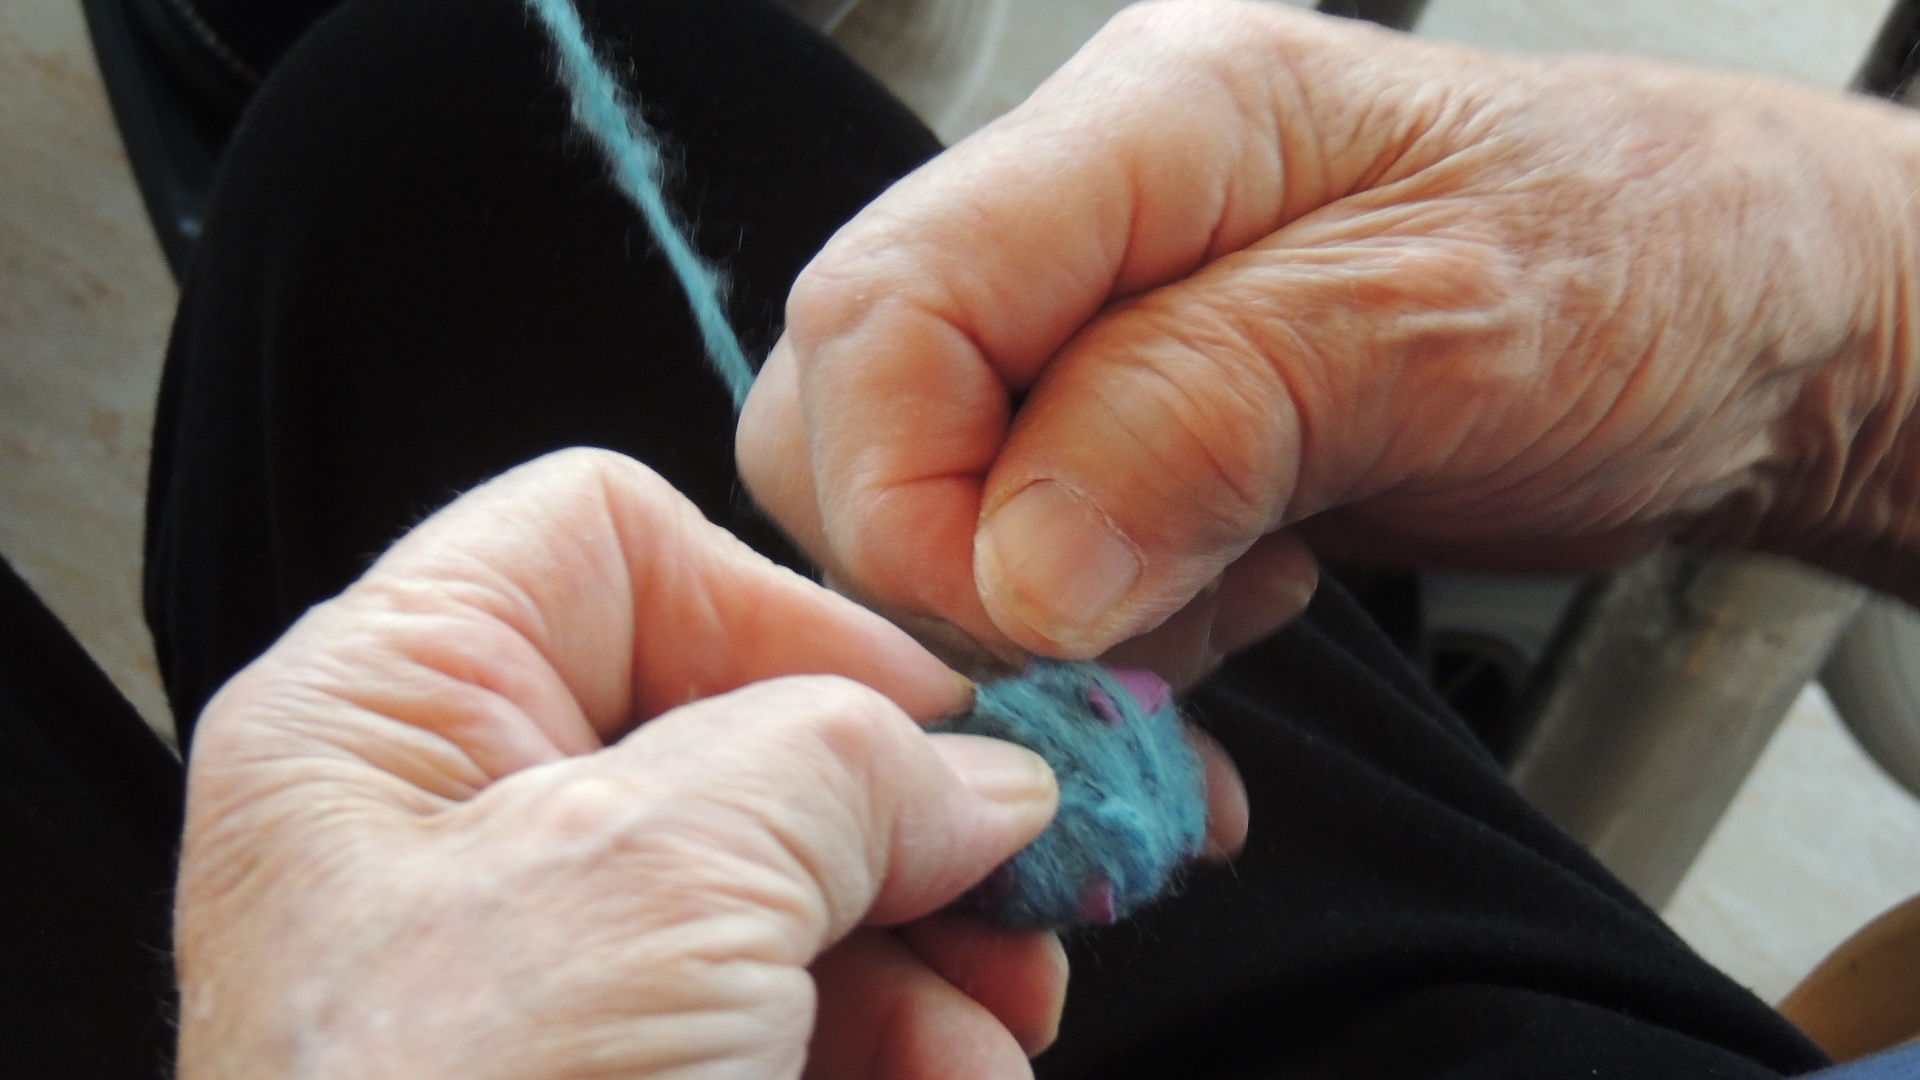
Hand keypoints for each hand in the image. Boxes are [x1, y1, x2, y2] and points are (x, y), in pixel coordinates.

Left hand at [179, 449, 1084, 1079]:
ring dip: (940, 943)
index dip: (783, 607)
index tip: (926, 714)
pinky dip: (916, 1043)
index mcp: (395, 714)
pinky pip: (814, 1010)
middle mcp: (468, 826)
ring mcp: (561, 969)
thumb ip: (846, 764)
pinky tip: (957, 1079)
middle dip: (904, 805)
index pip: (608, 538)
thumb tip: (984, 770)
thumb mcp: (659, 884)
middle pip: (743, 721)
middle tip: (1037, 859)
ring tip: (1005, 1009)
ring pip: (806, 880)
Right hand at [737, 0, 1919, 678]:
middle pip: (859, 402)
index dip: (908, 498)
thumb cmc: (1640, 275)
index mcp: (1150, 123)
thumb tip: (1014, 571)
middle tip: (1135, 629)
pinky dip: (1088, 635)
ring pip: (920, 489)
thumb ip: (1201, 424)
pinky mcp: (1123, 417)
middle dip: (960, 567)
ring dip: (1039, 611)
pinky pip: (1012, 542)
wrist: (1731, 324)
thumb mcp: (1435, 334)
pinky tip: (1211, 626)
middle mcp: (1087, 207)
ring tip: (1219, 607)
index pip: (888, 307)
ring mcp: (1094, 317)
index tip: (1032, 624)